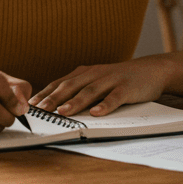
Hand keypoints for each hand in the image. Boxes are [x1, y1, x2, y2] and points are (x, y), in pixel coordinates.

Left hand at [30, 57, 171, 117]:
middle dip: (54, 98)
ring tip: (63, 112)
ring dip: (75, 102)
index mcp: (85, 73)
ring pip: (90, 91)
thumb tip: (56, 106)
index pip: (60, 83)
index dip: (45, 93)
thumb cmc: (120, 80)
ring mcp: (111, 80)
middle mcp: (95, 74)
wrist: (152, 70)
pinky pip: (114, 97)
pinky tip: (96, 113)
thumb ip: (79, 89)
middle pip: (71, 86)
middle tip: (40, 110)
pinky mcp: (127, 88)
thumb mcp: (97, 81)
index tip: (30, 104)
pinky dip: (105, 105)